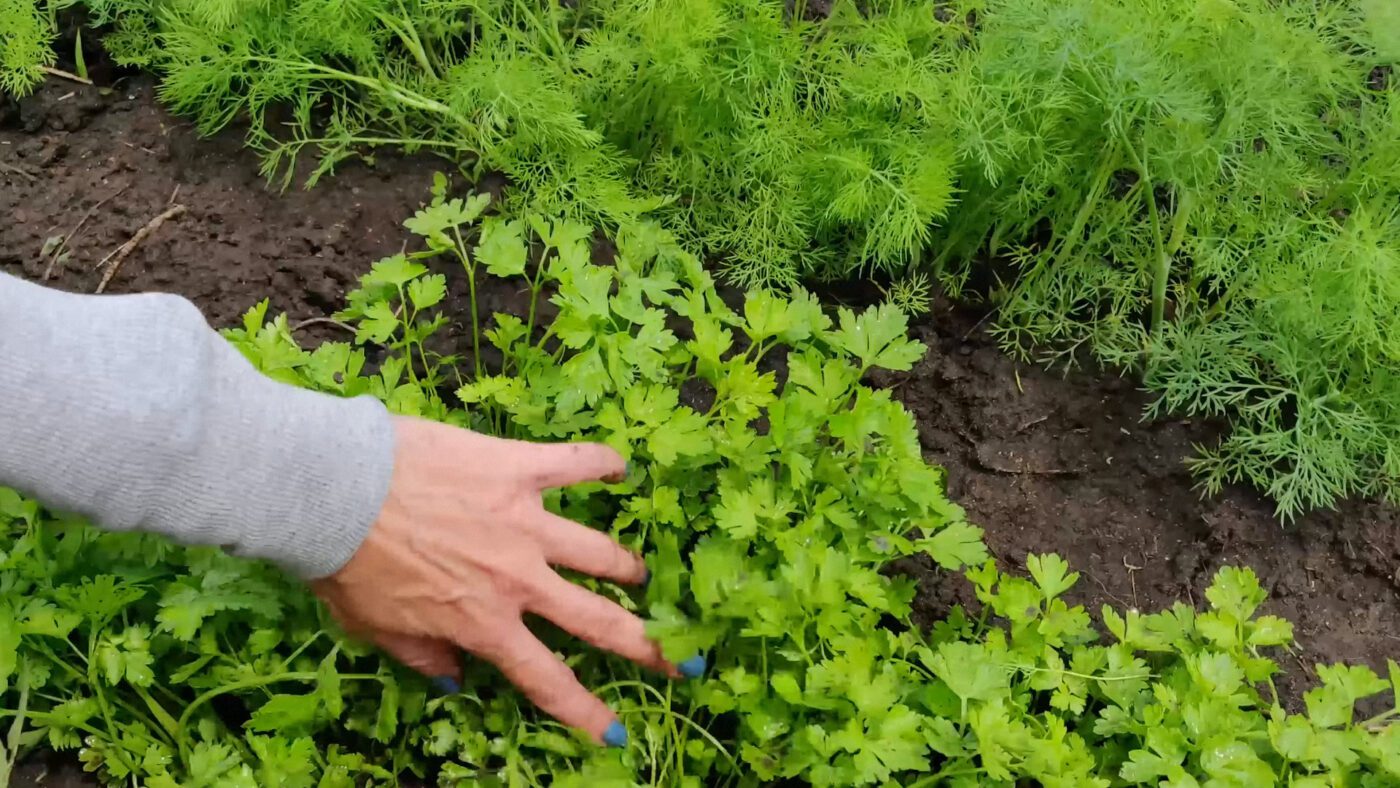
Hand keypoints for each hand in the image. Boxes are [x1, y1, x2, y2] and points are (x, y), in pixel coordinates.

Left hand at [309, 415, 700, 746]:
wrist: (333, 491)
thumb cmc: (346, 563)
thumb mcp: (376, 629)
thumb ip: (424, 656)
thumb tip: (456, 680)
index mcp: (484, 624)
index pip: (547, 680)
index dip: (586, 711)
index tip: (617, 731)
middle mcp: (518, 580)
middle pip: (598, 621)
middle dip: (646, 646)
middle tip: (680, 659)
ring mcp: (525, 522)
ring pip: (599, 551)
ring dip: (624, 565)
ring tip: (639, 571)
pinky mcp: (519, 469)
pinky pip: (575, 465)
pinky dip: (603, 465)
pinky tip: (620, 468)